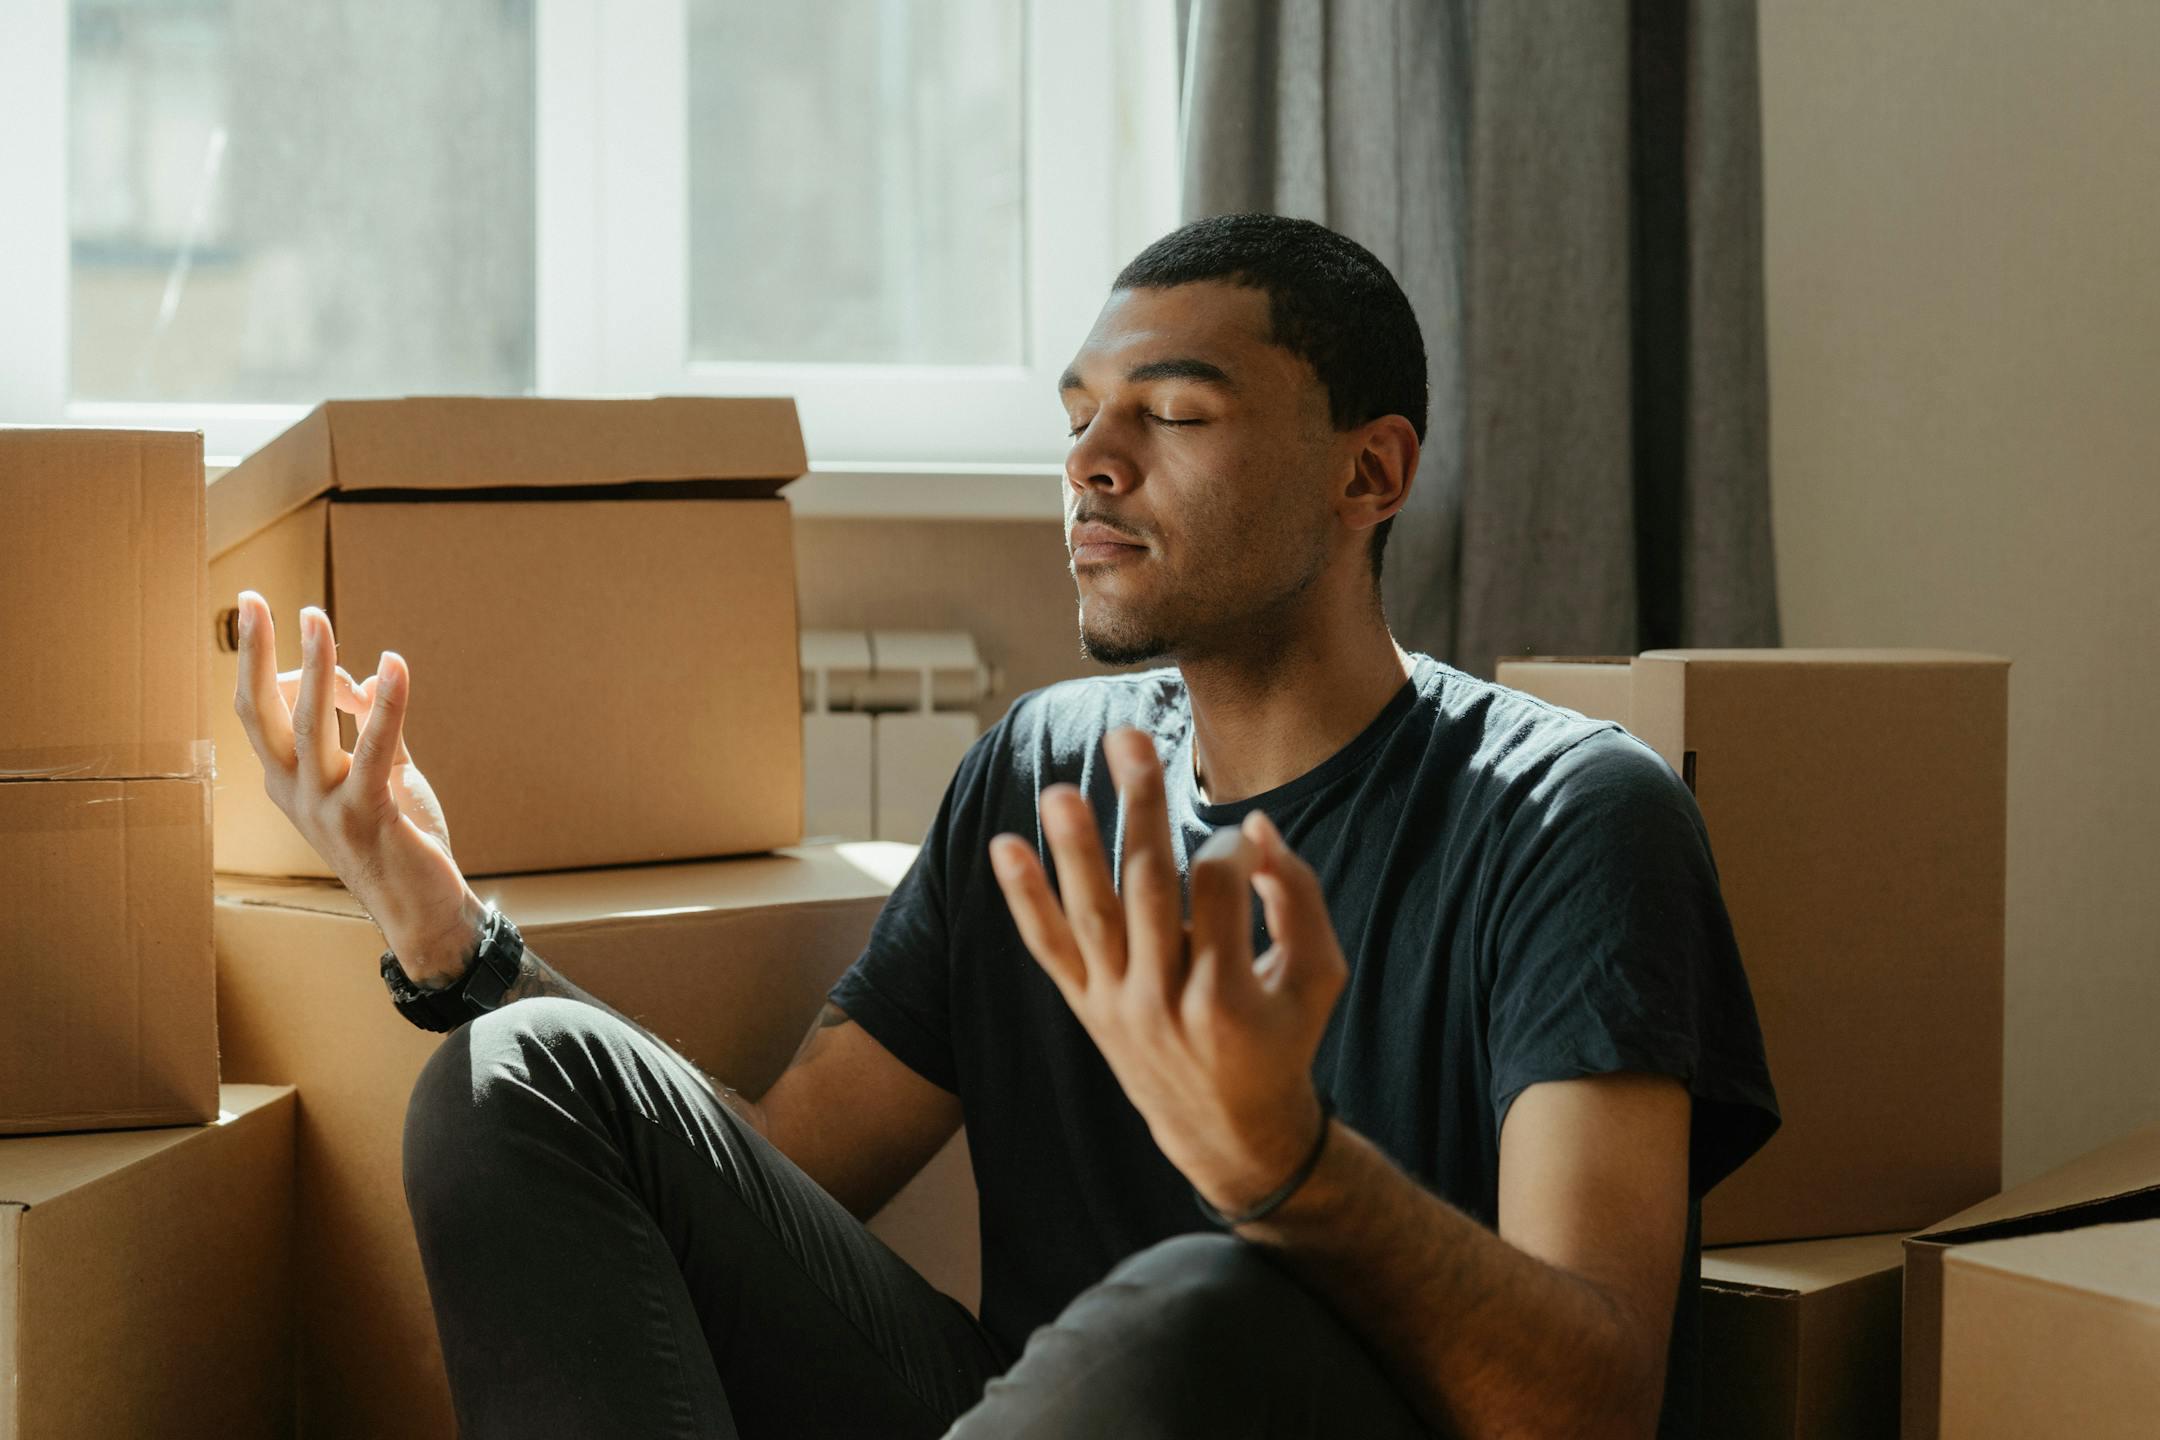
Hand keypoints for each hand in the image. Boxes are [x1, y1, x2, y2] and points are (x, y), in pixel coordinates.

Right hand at [230, 591, 483, 982]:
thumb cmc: (398, 840)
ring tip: (315, 616)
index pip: (261, 712)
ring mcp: (325, 806)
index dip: (265, 664)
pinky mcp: (367, 814)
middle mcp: (294, 792)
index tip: (270, 617)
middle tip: (253, 598)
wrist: (421, 911)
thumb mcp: (381, 773)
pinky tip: (395, 666)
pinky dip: (385, 703)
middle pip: (262, 711)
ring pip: (310, 723)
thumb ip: (372, 724)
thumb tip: (366, 674)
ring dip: (315, 666)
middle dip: (254, 653)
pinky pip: (373, 748)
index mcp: (288, 782)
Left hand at [987, 727, 1346, 1214]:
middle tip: (1128, 739)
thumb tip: (1256, 826)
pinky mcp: (1087, 1007)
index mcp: (1227, 994)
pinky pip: (1049, 949)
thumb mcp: (1318, 975)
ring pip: (1091, 916)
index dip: (1230, 849)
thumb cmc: (1283, 1039)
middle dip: (1138, 807)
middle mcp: (1163, 1000)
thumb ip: (1298, 896)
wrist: (1229, 1130)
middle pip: (1146, 886)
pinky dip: (1025, 900)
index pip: (1216, 888)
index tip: (1243, 841)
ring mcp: (1116, 1004)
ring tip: (1059, 789)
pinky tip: (1003, 847)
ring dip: (1072, 849)